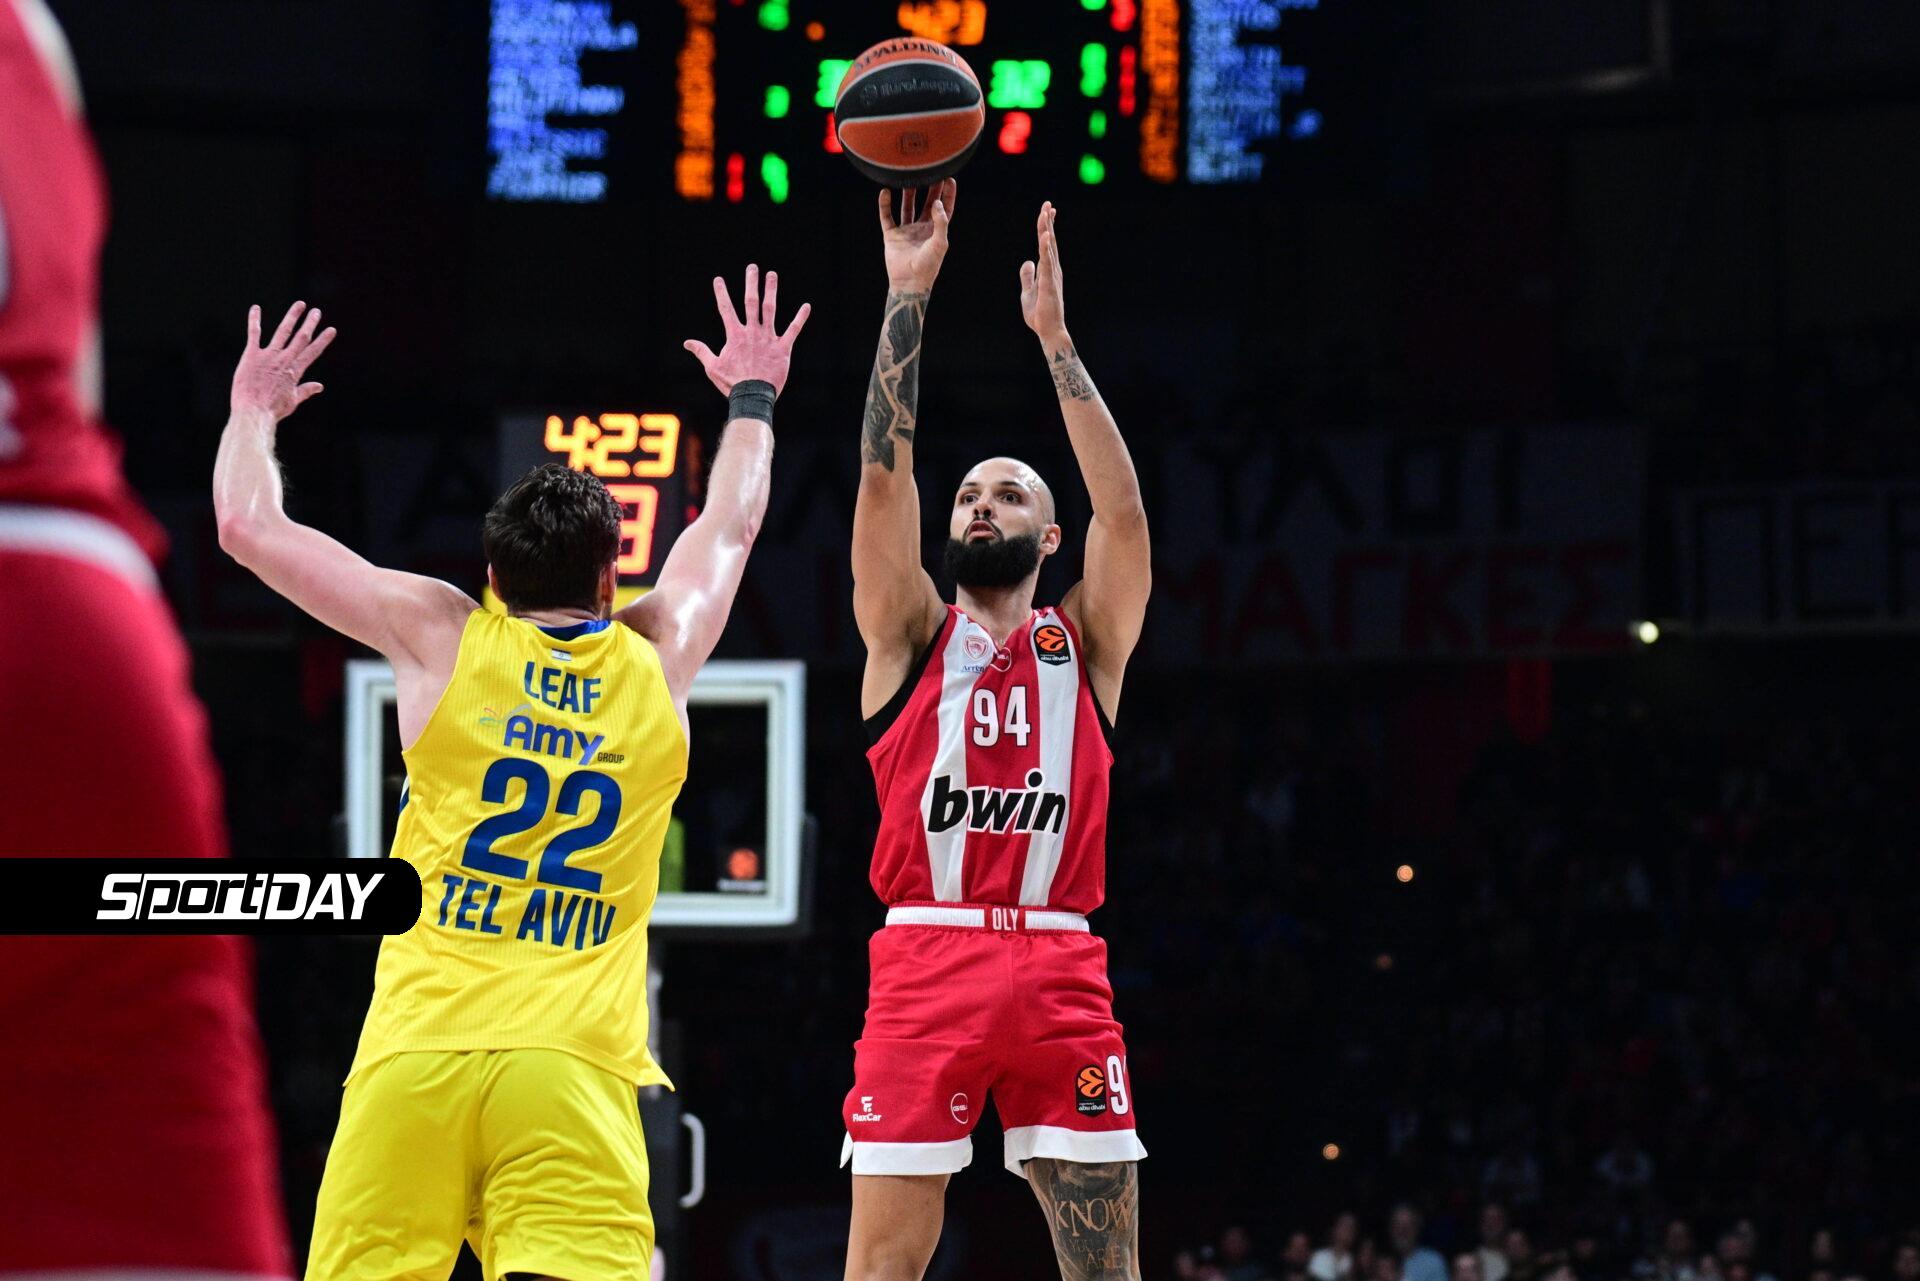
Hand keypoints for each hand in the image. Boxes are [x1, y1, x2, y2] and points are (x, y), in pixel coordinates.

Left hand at [232, 302, 334, 420]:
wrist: (253, 412)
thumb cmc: (273, 410)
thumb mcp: (293, 401)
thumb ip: (306, 390)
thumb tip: (320, 386)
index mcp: (295, 371)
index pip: (312, 351)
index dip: (323, 340)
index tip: (331, 330)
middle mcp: (284, 360)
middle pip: (301, 338)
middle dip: (310, 324)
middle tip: (316, 312)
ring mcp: (268, 356)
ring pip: (283, 332)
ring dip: (292, 317)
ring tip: (300, 305)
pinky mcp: (251, 355)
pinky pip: (254, 334)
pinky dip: (255, 320)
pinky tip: (256, 308)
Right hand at [682, 265, 811, 397]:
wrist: (752, 396)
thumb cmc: (732, 383)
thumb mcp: (712, 367)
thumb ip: (701, 351)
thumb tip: (687, 342)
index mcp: (735, 336)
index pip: (726, 309)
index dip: (721, 293)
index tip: (718, 279)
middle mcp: (752, 332)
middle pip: (750, 302)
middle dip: (751, 283)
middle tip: (752, 267)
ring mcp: (768, 339)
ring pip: (770, 310)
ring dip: (771, 291)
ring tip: (772, 275)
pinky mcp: (783, 349)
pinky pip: (793, 330)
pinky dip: (800, 318)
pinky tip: (807, 306)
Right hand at [879, 178, 955, 292]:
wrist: (909, 282)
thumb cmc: (928, 265)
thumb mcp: (940, 243)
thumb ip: (941, 221)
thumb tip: (936, 202)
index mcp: (936, 231)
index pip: (945, 208)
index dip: (948, 194)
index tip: (949, 178)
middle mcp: (922, 228)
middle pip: (926, 203)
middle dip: (929, 188)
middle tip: (930, 170)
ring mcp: (906, 231)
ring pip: (907, 206)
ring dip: (907, 192)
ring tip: (907, 176)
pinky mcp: (892, 235)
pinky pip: (887, 217)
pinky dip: (884, 205)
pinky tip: (885, 192)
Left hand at [1018, 201, 1068, 345]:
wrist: (1048, 331)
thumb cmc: (1040, 314)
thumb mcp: (1027, 292)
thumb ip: (1027, 276)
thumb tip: (1026, 262)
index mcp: (1048, 270)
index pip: (1047, 244)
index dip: (1047, 227)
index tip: (1047, 211)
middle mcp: (1052, 269)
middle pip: (1049, 241)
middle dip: (1048, 222)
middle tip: (1048, 204)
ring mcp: (1052, 275)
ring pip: (1049, 247)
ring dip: (1047, 229)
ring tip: (1046, 212)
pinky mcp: (1049, 283)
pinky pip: (1047, 262)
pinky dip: (1046, 248)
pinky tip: (1046, 235)